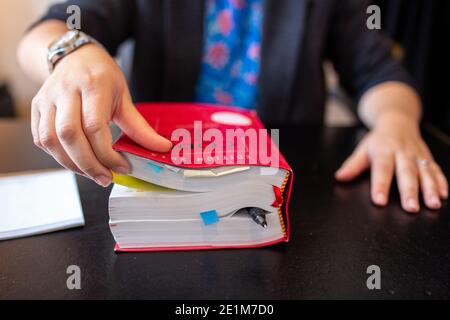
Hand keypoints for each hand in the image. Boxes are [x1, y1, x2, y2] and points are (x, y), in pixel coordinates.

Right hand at [31, 44, 171, 185]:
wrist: (75, 57)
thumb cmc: (101, 77)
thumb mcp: (124, 97)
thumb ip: (140, 126)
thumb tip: (163, 148)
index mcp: (92, 85)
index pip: (94, 126)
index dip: (107, 153)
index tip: (122, 166)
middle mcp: (65, 91)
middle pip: (69, 135)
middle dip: (88, 164)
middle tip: (106, 178)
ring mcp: (46, 99)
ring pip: (50, 140)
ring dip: (72, 164)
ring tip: (93, 174)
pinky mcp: (36, 109)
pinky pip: (41, 139)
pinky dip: (59, 157)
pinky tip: (78, 162)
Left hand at [335, 112, 447, 212]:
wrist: (398, 122)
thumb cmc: (378, 140)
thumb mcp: (363, 149)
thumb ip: (353, 165)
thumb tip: (340, 177)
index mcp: (383, 151)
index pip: (381, 169)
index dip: (380, 186)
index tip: (379, 201)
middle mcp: (402, 153)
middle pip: (406, 173)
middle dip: (409, 191)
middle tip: (410, 208)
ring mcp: (417, 156)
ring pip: (425, 172)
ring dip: (430, 189)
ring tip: (432, 204)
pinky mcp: (428, 158)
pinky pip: (436, 170)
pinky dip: (441, 182)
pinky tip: (444, 196)